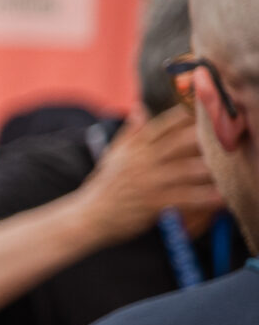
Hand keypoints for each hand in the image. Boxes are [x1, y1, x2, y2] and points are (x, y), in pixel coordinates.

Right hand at [74, 108, 224, 242]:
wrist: (87, 216)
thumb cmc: (104, 186)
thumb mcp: (114, 155)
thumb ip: (131, 132)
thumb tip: (140, 108)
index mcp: (136, 147)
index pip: (165, 124)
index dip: (190, 115)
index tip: (211, 109)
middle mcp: (143, 160)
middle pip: (181, 142)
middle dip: (208, 137)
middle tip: (233, 135)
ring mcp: (148, 181)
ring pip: (187, 169)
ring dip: (213, 168)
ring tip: (236, 166)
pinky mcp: (152, 202)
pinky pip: (185, 198)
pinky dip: (205, 198)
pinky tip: (222, 197)